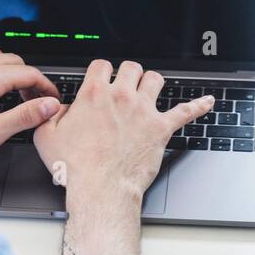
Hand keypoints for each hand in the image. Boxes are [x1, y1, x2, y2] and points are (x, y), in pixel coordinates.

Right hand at [33, 58, 214, 203]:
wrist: (100, 189)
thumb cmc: (75, 167)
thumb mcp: (47, 136)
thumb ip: (52, 115)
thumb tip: (60, 109)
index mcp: (94, 94)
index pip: (101, 65)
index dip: (101, 72)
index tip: (101, 81)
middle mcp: (121, 96)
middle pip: (131, 67)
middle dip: (128, 75)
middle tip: (125, 86)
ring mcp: (143, 111)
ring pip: (155, 79)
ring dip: (152, 83)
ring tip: (149, 90)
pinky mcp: (161, 128)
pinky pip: (185, 112)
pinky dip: (198, 106)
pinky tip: (207, 102)